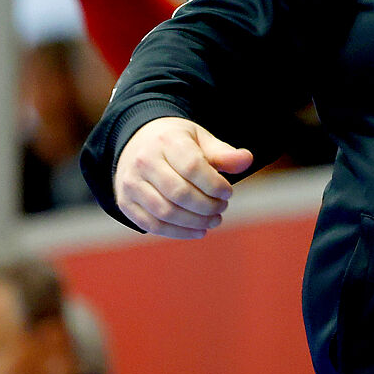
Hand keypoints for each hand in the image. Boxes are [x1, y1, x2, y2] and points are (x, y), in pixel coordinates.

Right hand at [114, 116, 252, 237]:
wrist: (137, 142)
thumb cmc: (176, 143)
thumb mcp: (200, 140)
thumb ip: (223, 153)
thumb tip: (247, 160)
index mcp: (166, 141)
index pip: (193, 167)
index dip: (215, 185)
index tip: (228, 192)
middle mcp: (144, 161)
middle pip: (179, 193)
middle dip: (207, 206)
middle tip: (222, 208)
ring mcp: (131, 183)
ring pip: (165, 212)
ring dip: (195, 222)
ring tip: (214, 220)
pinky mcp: (126, 202)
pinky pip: (152, 225)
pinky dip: (178, 233)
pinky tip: (197, 231)